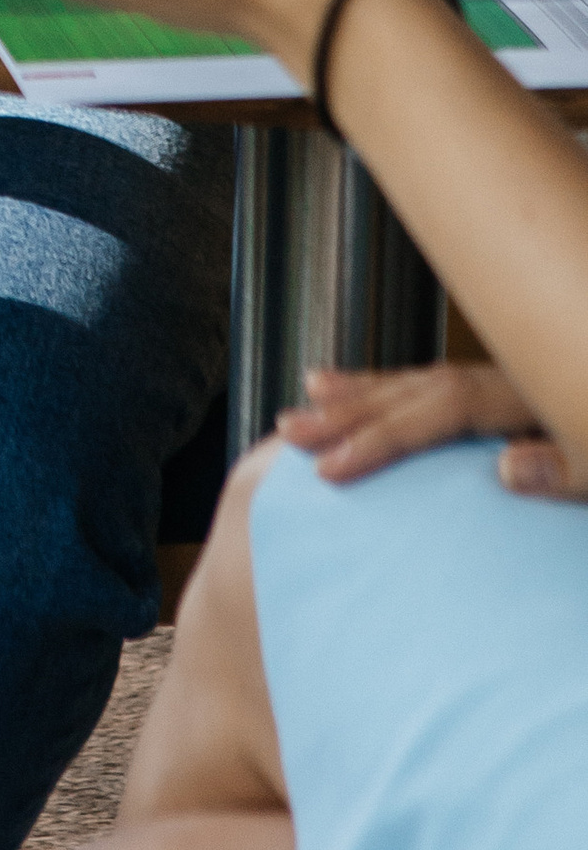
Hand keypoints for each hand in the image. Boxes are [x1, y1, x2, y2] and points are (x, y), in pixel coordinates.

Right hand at [278, 359, 583, 497]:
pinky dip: (397, 387)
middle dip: (351, 413)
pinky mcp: (510, 391)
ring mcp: (508, 382)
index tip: (331, 467)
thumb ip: (565, 466)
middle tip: (289, 433)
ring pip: (422, 381)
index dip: (384, 439)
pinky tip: (367, 389)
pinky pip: (439, 384)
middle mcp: (510, 380)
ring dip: (363, 394)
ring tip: (306, 402)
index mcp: (529, 396)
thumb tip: (502, 469)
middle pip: (417, 390)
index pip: (440, 413)